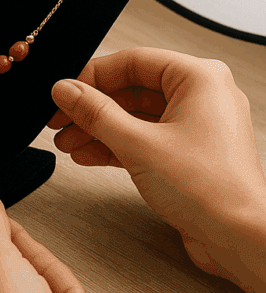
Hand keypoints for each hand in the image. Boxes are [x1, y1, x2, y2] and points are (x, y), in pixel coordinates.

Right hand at [48, 47, 265, 277]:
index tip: (65, 91)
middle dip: (91, 108)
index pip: (132, 61)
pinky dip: (114, 144)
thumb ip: (95, 113)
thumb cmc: (213, 191)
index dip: (92, 76)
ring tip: (69, 142)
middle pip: (130, 89)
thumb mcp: (138, 144)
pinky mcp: (187, 152)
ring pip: (133, 116)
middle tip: (61, 119)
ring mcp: (194, 125)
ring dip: (97, 129)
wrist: (240, 240)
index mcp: (199, 78)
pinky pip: (142, 137)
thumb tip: (66, 90)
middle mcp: (201, 96)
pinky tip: (88, 154)